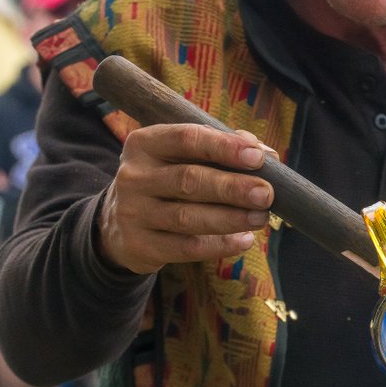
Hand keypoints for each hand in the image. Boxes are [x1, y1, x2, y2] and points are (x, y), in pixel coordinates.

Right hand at [97, 124, 273, 273]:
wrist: (119, 223)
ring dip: (230, 218)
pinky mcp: (139, 245)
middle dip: (232, 187)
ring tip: (261, 218)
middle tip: (266, 194)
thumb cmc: (167, 180)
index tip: (258, 157)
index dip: (224, 146)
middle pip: (189, 180)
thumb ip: (223, 149)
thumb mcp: (182, 157)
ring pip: (187, 217)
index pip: (186, 139)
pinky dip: (219, 245)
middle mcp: (134, 176)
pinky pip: (186, 247)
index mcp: (145, 144)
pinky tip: (244, 240)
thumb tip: (266, 154)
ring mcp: (133, 212)